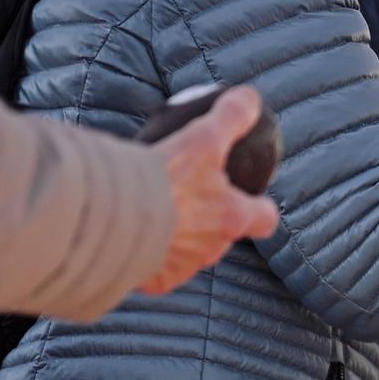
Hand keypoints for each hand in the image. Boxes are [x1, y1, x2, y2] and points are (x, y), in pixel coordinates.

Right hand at [140, 87, 281, 294]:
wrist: (114, 216)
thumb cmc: (164, 180)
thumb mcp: (202, 139)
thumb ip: (231, 117)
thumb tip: (250, 99)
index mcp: (231, 217)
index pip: (264, 219)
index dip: (260, 208)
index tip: (254, 200)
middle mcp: (212, 248)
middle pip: (222, 236)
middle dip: (210, 221)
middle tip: (188, 199)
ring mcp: (183, 267)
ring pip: (188, 252)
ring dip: (178, 236)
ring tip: (154, 212)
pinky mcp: (153, 279)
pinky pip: (156, 268)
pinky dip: (148, 253)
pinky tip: (132, 234)